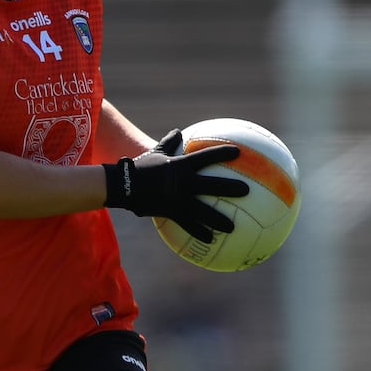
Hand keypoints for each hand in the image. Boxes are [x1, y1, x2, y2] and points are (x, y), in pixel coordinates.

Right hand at [103, 131, 249, 241]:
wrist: (123, 185)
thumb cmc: (139, 166)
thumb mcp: (154, 152)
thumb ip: (168, 142)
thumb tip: (177, 130)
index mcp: (180, 165)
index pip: (206, 156)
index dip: (222, 154)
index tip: (238, 153)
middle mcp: (183, 182)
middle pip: (212, 184)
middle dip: (231, 187)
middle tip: (247, 190)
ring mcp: (177, 199)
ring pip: (203, 210)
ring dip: (219, 219)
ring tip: (233, 226)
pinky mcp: (171, 212)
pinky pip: (188, 225)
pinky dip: (199, 232)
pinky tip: (210, 240)